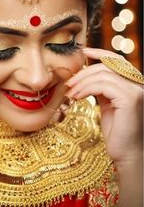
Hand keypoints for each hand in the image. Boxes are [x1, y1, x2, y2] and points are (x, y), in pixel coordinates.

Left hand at [64, 47, 142, 164]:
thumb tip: (86, 75)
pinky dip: (86, 89)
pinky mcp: (130, 99)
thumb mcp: (107, 104)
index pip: (117, 60)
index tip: (84, 52)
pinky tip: (77, 97)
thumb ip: (102, 88)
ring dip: (82, 82)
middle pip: (107, 66)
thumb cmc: (116, 131)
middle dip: (84, 73)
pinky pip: (103, 85)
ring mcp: (135, 90)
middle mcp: (137, 84)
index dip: (100, 53)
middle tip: (69, 83)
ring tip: (70, 93)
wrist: (127, 154)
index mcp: (132, 83)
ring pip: (102, 75)